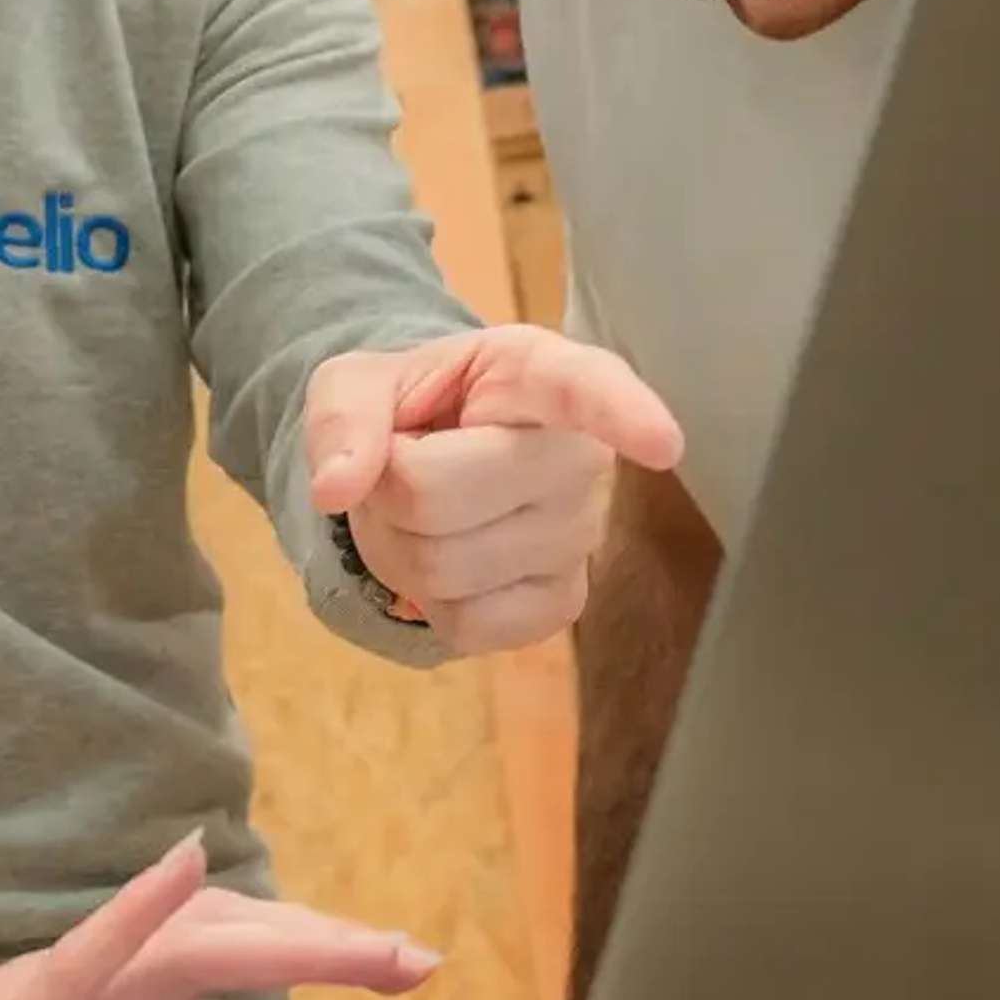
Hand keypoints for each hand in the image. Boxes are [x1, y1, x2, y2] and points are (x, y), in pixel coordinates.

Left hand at [303, 325, 686, 652]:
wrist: (427, 467)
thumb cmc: (411, 408)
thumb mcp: (357, 383)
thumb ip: (342, 415)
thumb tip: (337, 486)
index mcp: (534, 373)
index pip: (586, 387)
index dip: (624, 413)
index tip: (662, 443)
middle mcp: (577, 454)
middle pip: (437, 494)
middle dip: (383, 492)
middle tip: (398, 470)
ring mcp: (580, 535)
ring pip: (443, 567)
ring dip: (397, 550)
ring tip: (420, 514)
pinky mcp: (565, 602)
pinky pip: (471, 626)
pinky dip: (431, 605)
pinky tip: (450, 565)